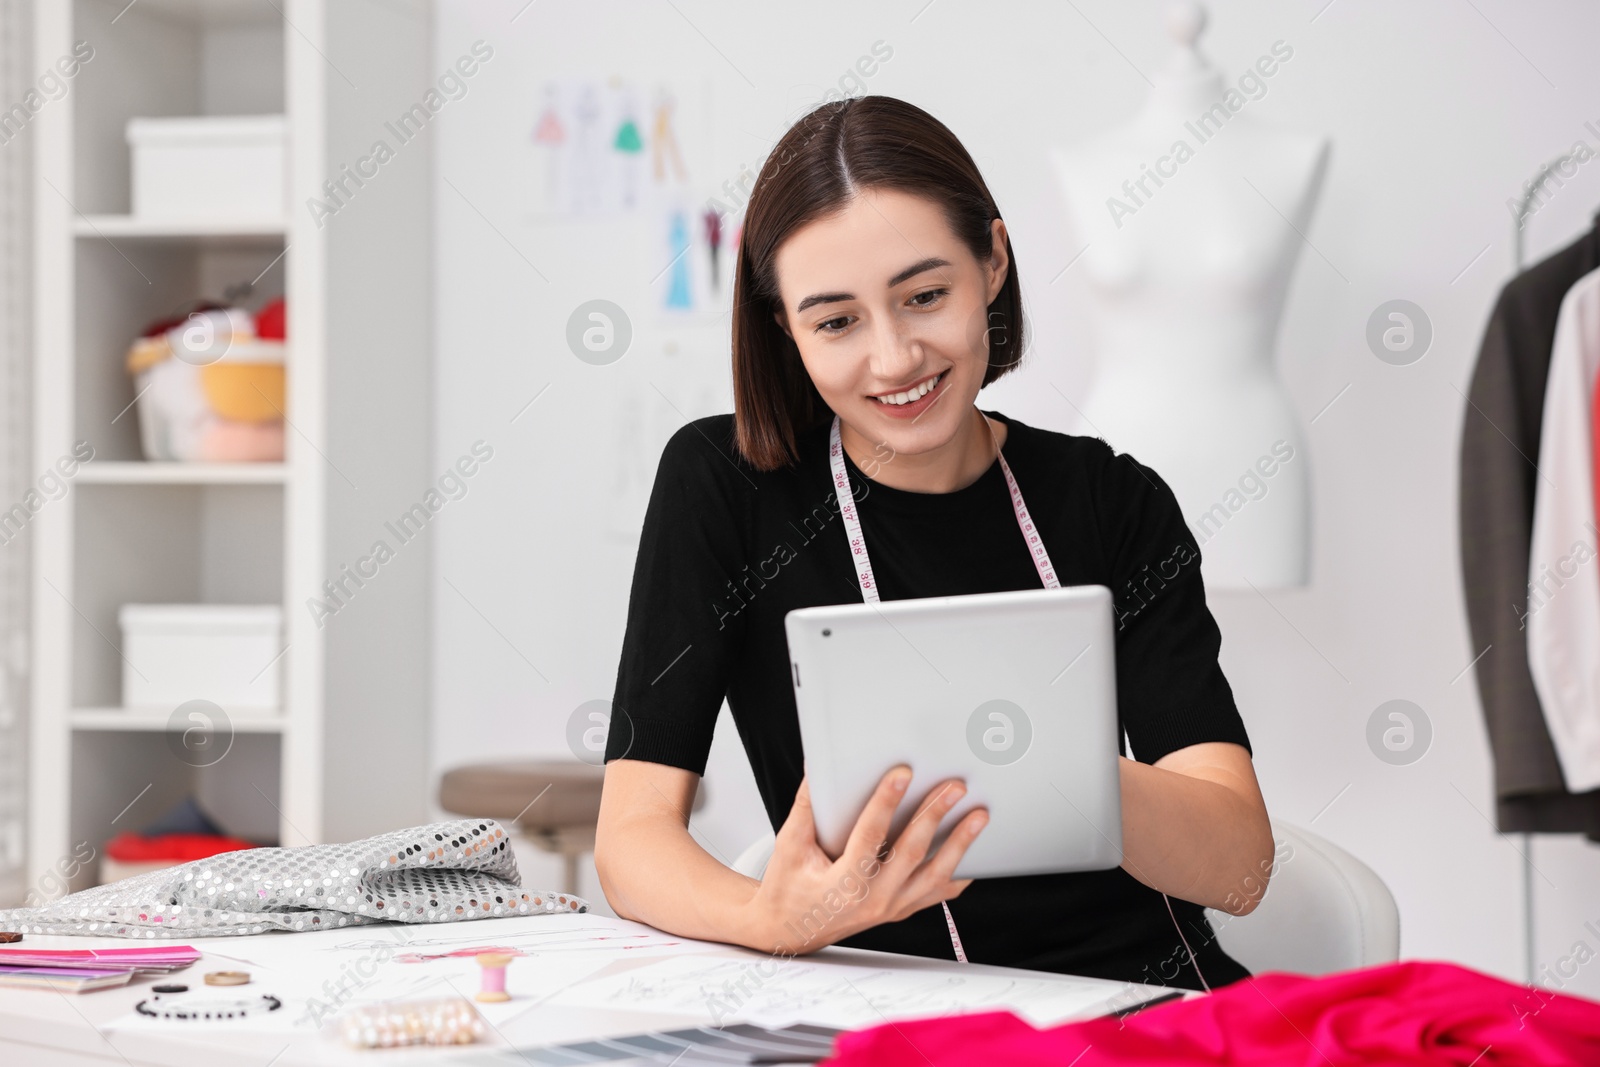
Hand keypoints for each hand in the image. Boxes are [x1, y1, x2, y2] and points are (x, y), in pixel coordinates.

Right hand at [740, 765, 986, 955]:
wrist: (792, 930)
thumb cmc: (788, 888)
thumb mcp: (790, 846)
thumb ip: (807, 806)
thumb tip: (817, 767)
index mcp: (843, 885)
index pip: (869, 838)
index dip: (885, 803)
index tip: (901, 774)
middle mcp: (872, 900)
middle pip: (911, 854)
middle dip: (934, 815)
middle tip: (954, 787)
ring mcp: (891, 908)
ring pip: (933, 875)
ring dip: (959, 843)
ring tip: (978, 815)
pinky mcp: (901, 909)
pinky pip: (937, 893)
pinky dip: (958, 873)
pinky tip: (975, 853)